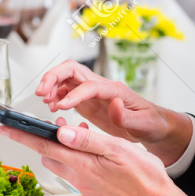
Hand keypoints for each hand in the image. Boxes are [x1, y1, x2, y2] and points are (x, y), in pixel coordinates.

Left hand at [0, 123, 194, 195]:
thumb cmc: (144, 176)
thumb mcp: (118, 150)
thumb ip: (89, 141)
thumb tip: (62, 132)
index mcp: (82, 165)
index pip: (44, 146)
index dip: (22, 135)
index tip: (4, 127)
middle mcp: (79, 177)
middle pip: (49, 155)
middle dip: (44, 138)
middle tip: (51, 122)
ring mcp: (85, 186)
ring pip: (62, 162)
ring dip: (62, 148)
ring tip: (78, 133)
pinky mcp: (92, 191)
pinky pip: (75, 171)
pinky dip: (76, 158)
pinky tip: (92, 151)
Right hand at [36, 59, 192, 164]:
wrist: (153, 126)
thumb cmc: (151, 123)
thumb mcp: (144, 124)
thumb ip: (127, 116)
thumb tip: (114, 104)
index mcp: (114, 90)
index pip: (89, 85)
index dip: (73, 94)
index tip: (60, 106)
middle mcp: (102, 86)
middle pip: (72, 69)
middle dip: (53, 77)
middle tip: (41, 93)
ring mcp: (93, 92)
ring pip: (66, 77)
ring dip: (51, 85)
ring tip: (44, 101)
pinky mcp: (88, 100)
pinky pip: (67, 90)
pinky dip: (56, 95)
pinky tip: (52, 107)